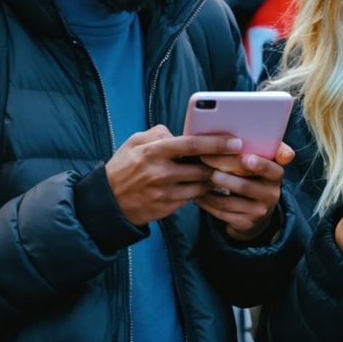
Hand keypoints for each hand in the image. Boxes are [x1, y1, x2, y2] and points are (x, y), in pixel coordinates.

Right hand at [104, 125, 238, 225]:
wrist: (107, 201)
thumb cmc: (123, 167)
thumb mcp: (134, 143)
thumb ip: (159, 134)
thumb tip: (181, 133)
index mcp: (153, 151)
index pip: (192, 145)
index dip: (216, 143)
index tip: (235, 142)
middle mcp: (160, 173)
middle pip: (202, 168)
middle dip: (219, 165)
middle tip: (232, 161)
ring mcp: (164, 193)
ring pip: (200, 186)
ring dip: (210, 180)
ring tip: (216, 173)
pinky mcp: (166, 208)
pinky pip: (191, 198)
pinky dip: (198, 192)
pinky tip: (200, 186)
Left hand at [194, 142, 294, 241]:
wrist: (256, 214)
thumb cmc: (254, 178)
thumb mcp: (264, 164)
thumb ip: (272, 151)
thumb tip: (287, 154)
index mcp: (276, 175)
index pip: (270, 168)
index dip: (259, 165)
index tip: (245, 158)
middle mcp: (272, 194)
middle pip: (244, 184)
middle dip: (222, 171)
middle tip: (203, 160)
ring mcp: (259, 211)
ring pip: (229, 200)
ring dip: (209, 188)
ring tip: (196, 176)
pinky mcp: (246, 224)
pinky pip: (221, 212)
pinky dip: (206, 202)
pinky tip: (197, 194)